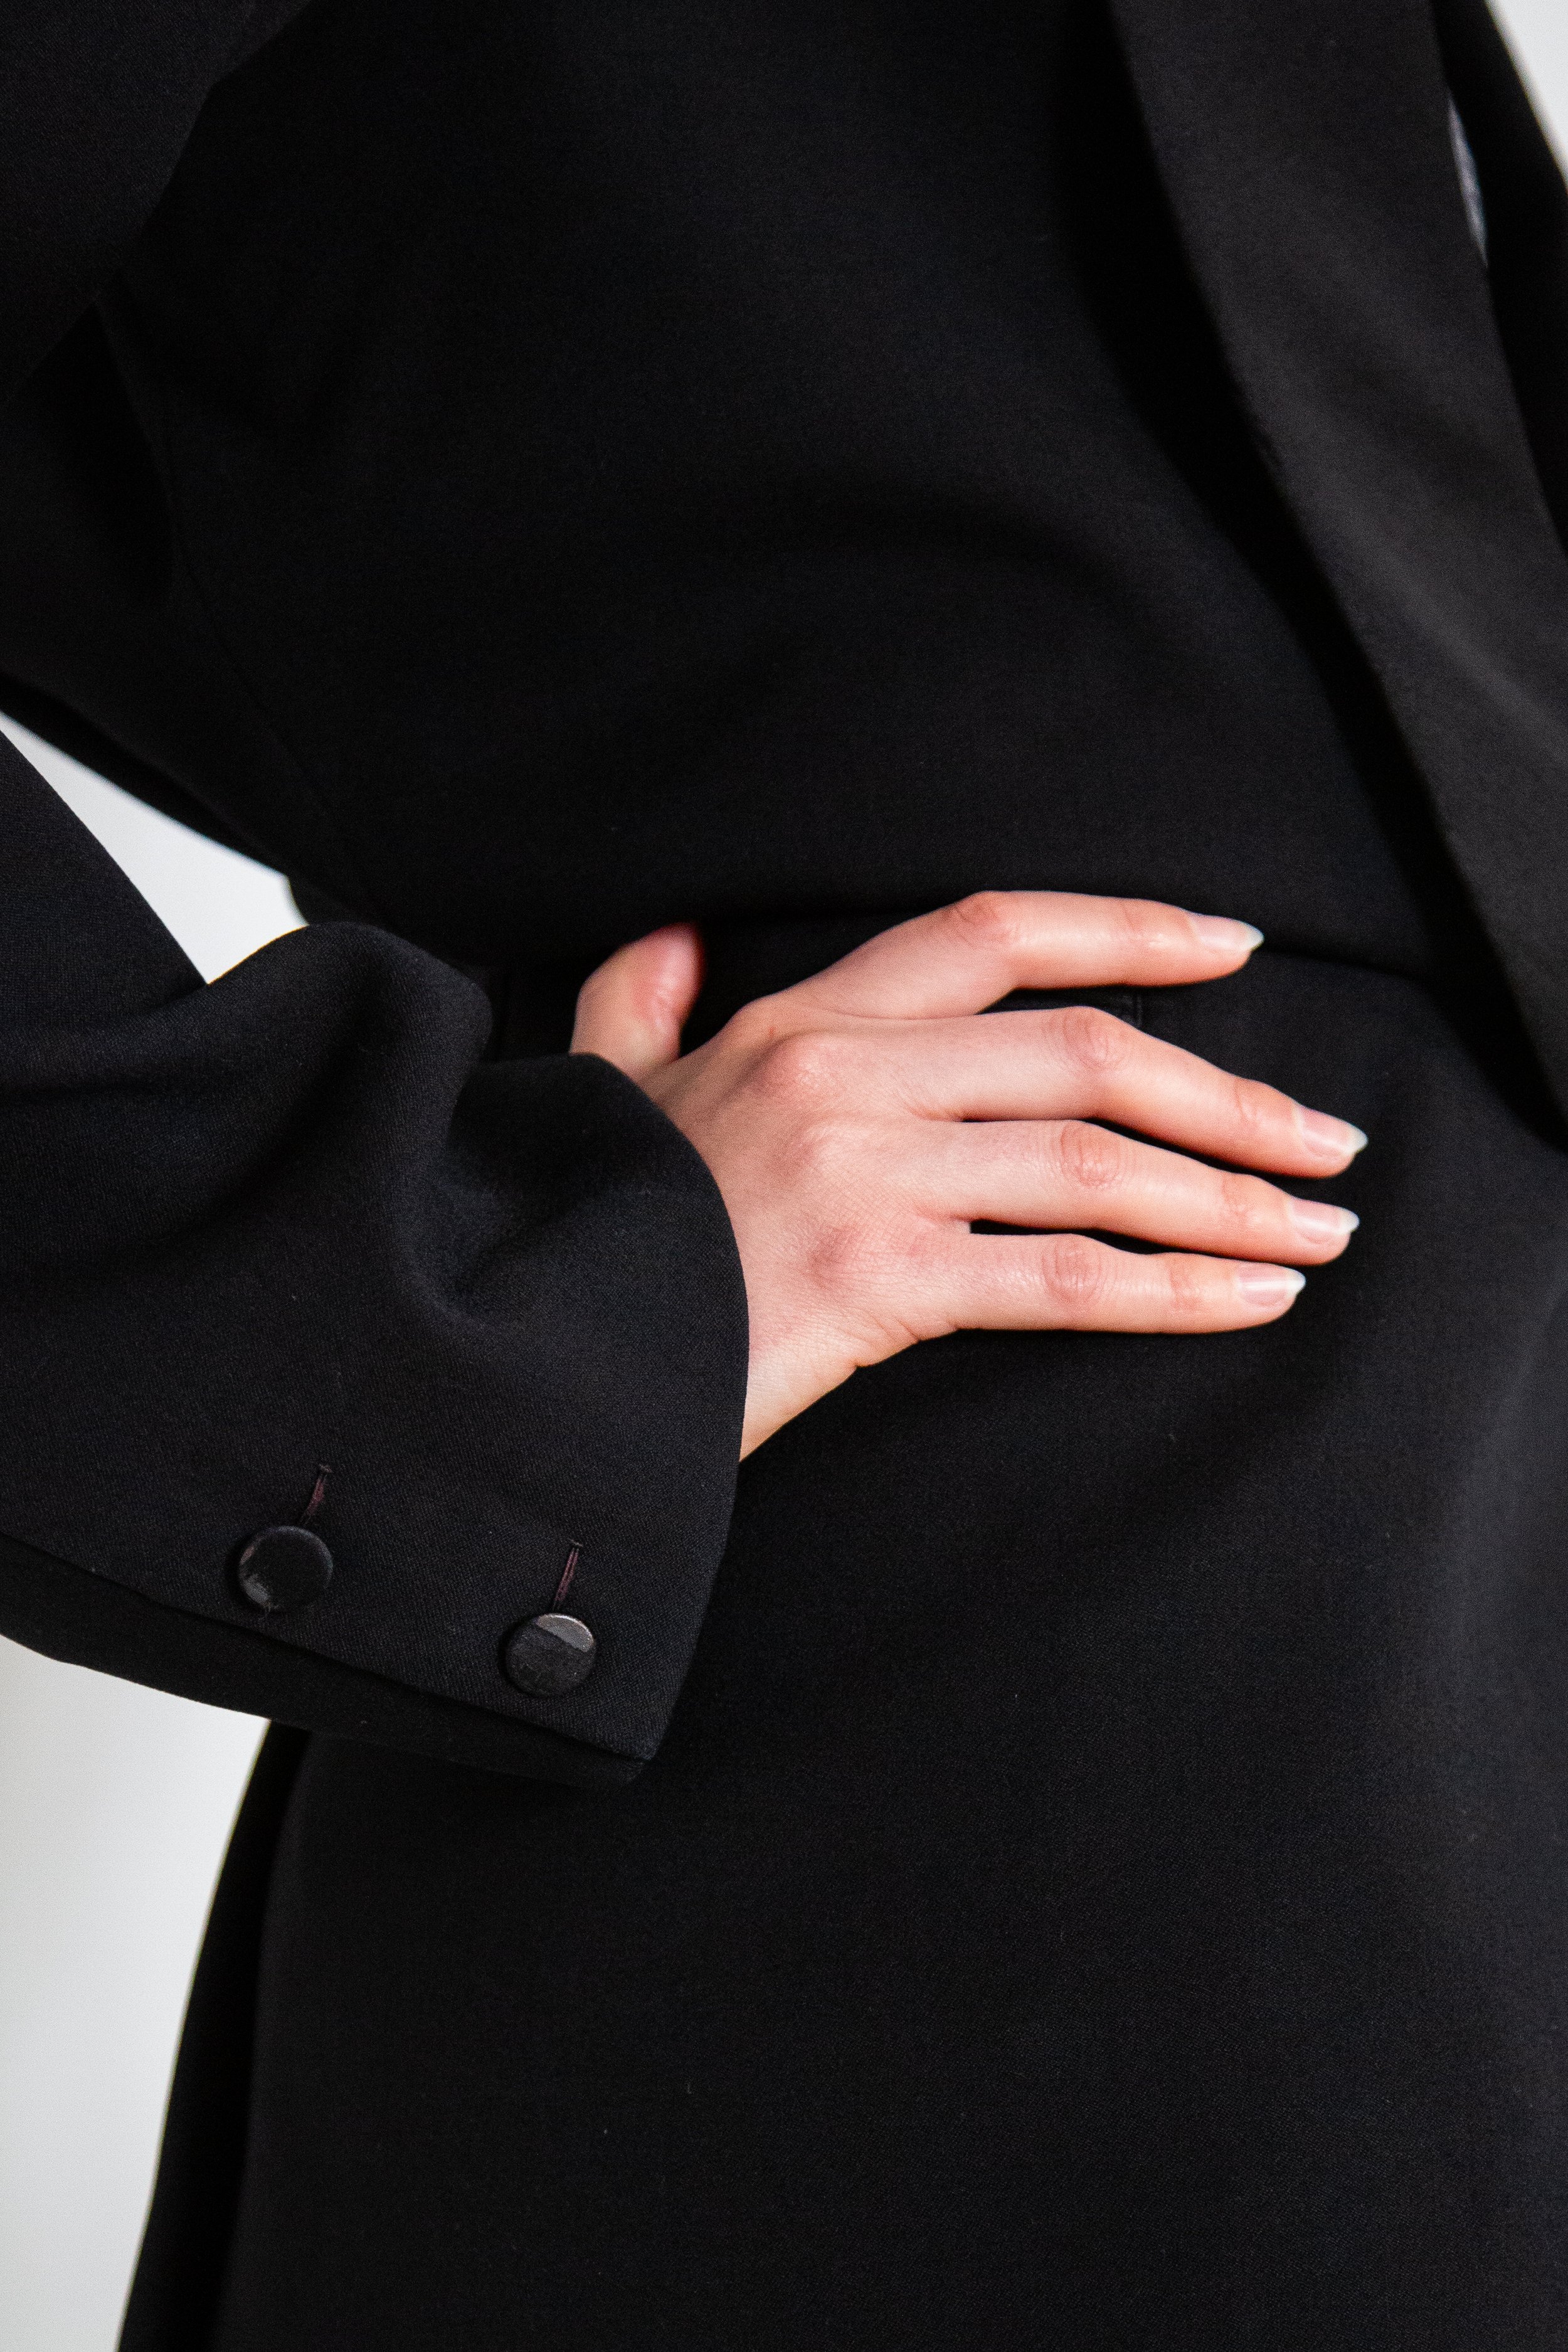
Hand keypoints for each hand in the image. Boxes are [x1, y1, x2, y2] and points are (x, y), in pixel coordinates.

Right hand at [572, 892, 1364, 1456]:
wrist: (527, 1354)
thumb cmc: (585, 1231)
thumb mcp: (602, 1096)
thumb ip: (637, 1007)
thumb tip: (670, 938)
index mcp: (799, 1021)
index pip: (992, 933)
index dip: (1127, 928)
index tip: (1234, 946)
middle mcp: (841, 1073)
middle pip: (1086, 1053)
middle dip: (1232, 1098)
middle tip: (1327, 1143)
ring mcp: (858, 1170)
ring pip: (1096, 1163)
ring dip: (1232, 1200)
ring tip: (1323, 1233)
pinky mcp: (868, 1277)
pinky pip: (1061, 1278)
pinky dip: (1174, 1289)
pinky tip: (1252, 1299)